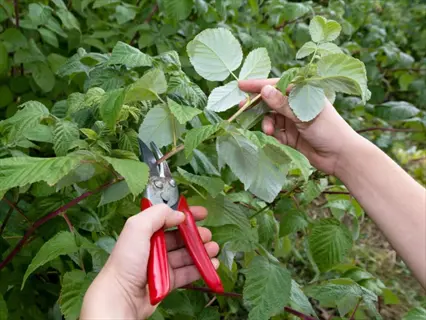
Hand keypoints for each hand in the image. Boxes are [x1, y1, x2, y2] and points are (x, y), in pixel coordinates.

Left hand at [80, 204, 218, 319]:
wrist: (121, 296)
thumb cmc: (126, 262)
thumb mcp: (137, 228)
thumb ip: (157, 214)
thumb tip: (179, 214)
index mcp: (146, 231)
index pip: (169, 218)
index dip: (186, 214)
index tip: (202, 213)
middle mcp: (154, 247)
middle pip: (180, 237)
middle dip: (197, 234)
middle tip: (208, 234)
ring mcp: (162, 265)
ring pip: (186, 255)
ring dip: (202, 251)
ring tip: (213, 249)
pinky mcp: (168, 282)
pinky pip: (187, 273)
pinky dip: (200, 268)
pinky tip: (211, 265)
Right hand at [239, 79, 359, 174]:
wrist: (341, 156)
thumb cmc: (328, 130)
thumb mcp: (303, 115)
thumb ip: (282, 104)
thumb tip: (264, 90)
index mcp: (303, 93)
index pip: (277, 85)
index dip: (259, 85)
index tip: (241, 85)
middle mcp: (296, 105)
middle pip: (271, 101)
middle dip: (257, 105)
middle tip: (242, 108)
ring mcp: (293, 120)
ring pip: (271, 117)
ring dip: (267, 123)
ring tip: (269, 131)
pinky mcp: (291, 136)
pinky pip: (275, 131)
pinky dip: (273, 133)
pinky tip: (275, 137)